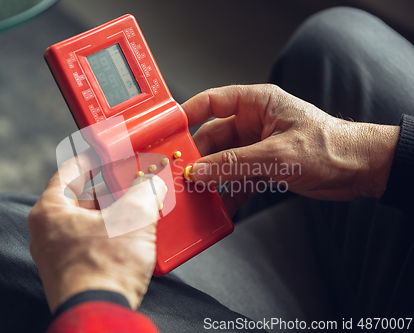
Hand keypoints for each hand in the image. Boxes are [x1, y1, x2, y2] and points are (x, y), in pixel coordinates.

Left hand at [28, 148, 166, 311]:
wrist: (100, 314)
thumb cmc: (105, 267)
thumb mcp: (132, 219)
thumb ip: (144, 193)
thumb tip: (152, 184)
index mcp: (51, 211)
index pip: (68, 171)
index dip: (90, 157)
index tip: (104, 151)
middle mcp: (47, 232)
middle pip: (79, 197)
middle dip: (107, 187)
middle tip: (128, 179)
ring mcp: (56, 255)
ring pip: (85, 221)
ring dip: (110, 211)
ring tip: (134, 204)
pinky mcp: (70, 273)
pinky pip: (88, 242)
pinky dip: (107, 233)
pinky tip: (129, 233)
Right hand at [183, 84, 398, 215]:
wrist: (360, 170)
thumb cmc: (330, 147)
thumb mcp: (277, 155)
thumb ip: (234, 164)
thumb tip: (198, 171)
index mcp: (258, 103)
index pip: (213, 102)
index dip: (188, 114)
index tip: (169, 131)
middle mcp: (254, 122)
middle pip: (213, 137)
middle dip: (198, 157)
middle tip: (181, 175)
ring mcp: (257, 146)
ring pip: (222, 160)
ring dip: (211, 178)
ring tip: (197, 194)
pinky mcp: (262, 166)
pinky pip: (236, 177)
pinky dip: (228, 191)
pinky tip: (220, 206)